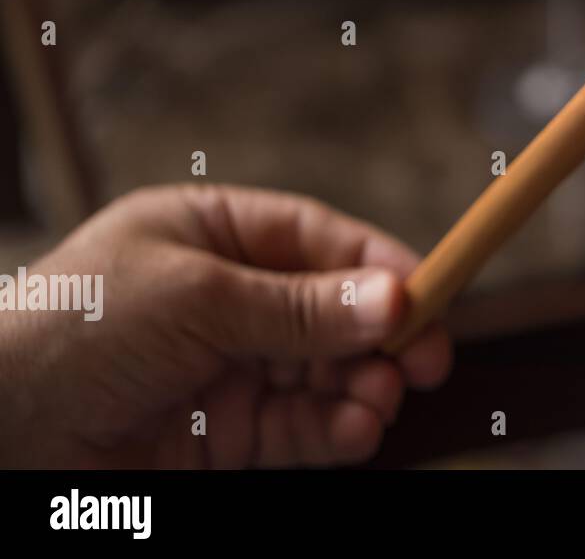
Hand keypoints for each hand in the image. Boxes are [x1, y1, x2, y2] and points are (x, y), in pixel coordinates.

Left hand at [0, 185, 449, 467]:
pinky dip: (337, 430)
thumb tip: (396, 299)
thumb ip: (300, 308)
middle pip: (335, 310)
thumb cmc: (69, 331)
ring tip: (381, 402)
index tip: (432, 293)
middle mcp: (229, 297)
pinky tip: (357, 430)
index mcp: (215, 234)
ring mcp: (230, 367)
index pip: (320, 241)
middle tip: (426, 361)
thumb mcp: (195, 300)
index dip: (380, 265)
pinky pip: (302, 428)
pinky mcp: (227, 434)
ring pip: (328, 372)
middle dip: (383, 335)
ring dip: (365, 387)